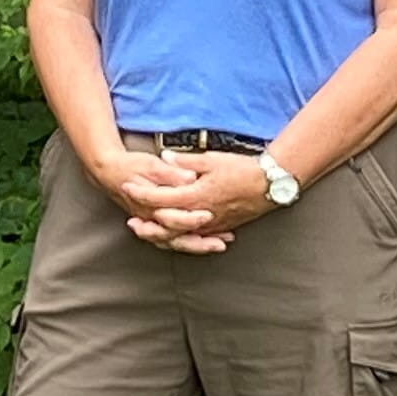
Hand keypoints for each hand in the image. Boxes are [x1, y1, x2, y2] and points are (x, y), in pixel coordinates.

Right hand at [100, 150, 229, 254]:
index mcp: (150, 205)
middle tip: (221, 241)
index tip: (208, 216)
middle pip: (176, 238)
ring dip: (197, 245)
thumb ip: (171, 172)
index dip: (191, 219)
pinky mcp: (155, 223)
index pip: (172, 219)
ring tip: (219, 244)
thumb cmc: (129, 167)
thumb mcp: (150, 164)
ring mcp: (152, 223)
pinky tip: (204, 240)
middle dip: (200, 242)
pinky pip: (172, 239)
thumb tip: (189, 177)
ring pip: (175, 242)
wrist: (108, 172)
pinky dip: (189, 241)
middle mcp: (150, 218)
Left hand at [134, 150, 274, 245]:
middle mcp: (200, 215)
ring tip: (148, 232)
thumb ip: (186, 162)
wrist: (270, 184)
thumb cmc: (242, 170)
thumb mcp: (212, 160)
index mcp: (195, 196)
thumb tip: (166, 158)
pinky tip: (176, 236)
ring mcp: (210, 224)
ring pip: (180, 235)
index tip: (127, 187)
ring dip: (162, 235)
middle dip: (147, 224)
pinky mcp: (220, 227)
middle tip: (131, 222)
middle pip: (166, 225)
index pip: (161, 197)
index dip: (141, 193)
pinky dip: (182, 238)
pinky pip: (196, 237)